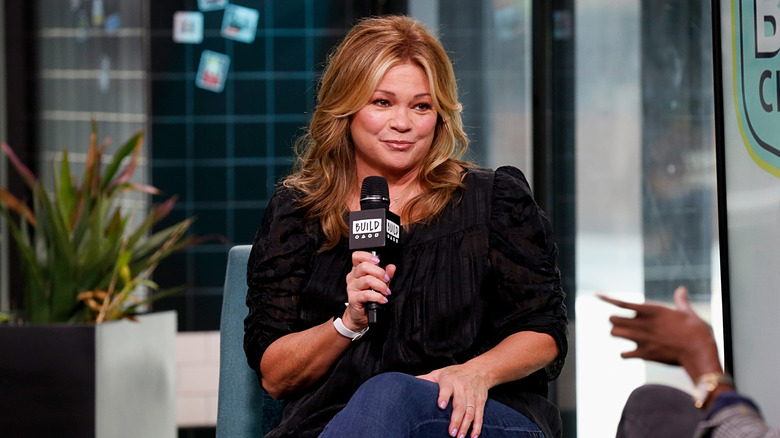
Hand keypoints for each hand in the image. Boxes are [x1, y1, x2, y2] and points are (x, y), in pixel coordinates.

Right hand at [344, 251, 394, 329]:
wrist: (360, 315)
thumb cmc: (368, 298)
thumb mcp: (379, 284)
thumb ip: (385, 274)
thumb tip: (392, 267)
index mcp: (357, 270)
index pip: (357, 256)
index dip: (367, 256)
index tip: (378, 261)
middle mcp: (353, 277)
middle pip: (364, 266)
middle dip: (379, 272)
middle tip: (387, 279)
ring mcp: (352, 288)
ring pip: (367, 280)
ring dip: (381, 286)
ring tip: (386, 291)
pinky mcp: (353, 298)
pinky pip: (366, 294)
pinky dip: (378, 297)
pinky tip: (383, 299)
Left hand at [417, 364, 488, 437]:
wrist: (478, 370)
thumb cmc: (454, 373)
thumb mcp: (439, 373)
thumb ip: (425, 379)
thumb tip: (407, 383)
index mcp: (449, 380)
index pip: (446, 388)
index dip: (444, 396)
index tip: (441, 406)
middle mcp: (462, 387)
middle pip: (460, 405)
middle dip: (456, 419)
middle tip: (451, 433)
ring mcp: (472, 395)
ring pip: (470, 412)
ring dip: (466, 426)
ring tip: (459, 437)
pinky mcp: (480, 401)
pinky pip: (480, 415)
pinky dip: (477, 426)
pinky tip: (473, 436)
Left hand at [598, 286, 721, 380]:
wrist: (699, 352)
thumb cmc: (696, 332)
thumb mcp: (688, 313)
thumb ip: (681, 301)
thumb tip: (682, 290)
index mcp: (652, 310)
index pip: (623, 303)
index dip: (608, 299)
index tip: (597, 295)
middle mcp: (643, 323)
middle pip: (613, 319)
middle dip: (614, 320)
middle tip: (621, 322)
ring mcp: (642, 339)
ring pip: (615, 333)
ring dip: (617, 333)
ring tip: (622, 334)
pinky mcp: (644, 354)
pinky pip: (624, 354)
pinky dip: (625, 354)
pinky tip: (629, 353)